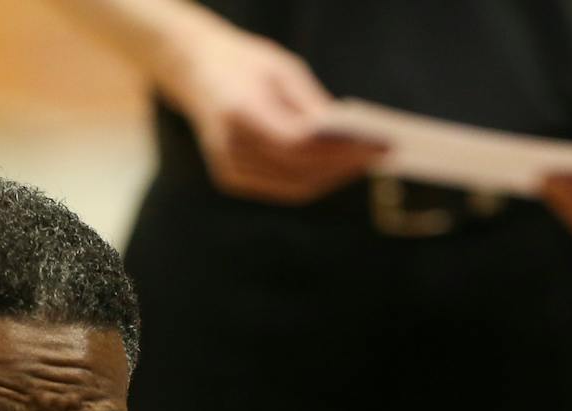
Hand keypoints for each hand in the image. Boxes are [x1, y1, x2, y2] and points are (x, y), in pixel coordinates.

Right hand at [157, 14, 383, 202]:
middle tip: (379, 157)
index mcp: (239, 111)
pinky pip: (281, 188)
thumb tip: (348, 139)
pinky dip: (312, 180)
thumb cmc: (243, 62)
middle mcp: (229, 146)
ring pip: (293, 187)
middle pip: (299, 172)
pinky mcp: (231, 178)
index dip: (340, 151)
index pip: (297, 145)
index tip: (376, 145)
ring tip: (364, 163)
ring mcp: (227, 167)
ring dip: (332, 178)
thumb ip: (312, 106)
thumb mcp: (282, 68)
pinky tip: (337, 169)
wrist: (192, 68)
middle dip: (343, 167)